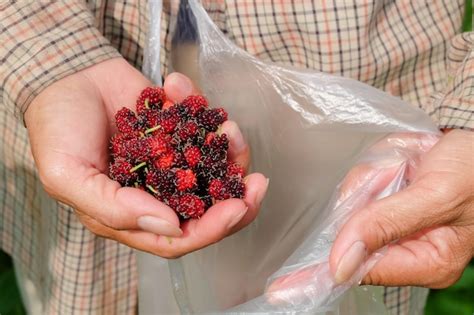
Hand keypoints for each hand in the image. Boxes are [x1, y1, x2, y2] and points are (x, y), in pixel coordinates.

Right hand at [25, 58, 267, 257]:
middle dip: (238, 199)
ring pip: (214, 168)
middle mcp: (157, 190)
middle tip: (258, 182)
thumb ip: (114, 207)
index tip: (237, 208)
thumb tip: (170, 224)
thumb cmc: (57, 129)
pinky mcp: (179, 129)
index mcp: (131, 213)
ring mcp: (171, 159)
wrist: (62, 77)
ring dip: (229, 150)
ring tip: (228, 126)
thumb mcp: (68, 175)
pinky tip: (180, 88)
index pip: (179, 236)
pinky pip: (203, 126)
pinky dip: (203, 108)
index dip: (211, 229)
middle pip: (208, 209)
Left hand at [266, 130, 472, 302]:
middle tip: (402, 170)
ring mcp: (394, 226)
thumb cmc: (473, 170)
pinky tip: (403, 162)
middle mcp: (406, 249)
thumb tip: (340, 265)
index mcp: (426, 261)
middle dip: (364, 198)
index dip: (322, 272)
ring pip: (352, 205)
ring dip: (373, 178)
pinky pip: (361, 188)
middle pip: (350, 234)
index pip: (360, 272)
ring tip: (408, 164)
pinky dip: (375, 170)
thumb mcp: (436, 194)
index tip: (281, 290)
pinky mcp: (387, 204)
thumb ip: (386, 225)